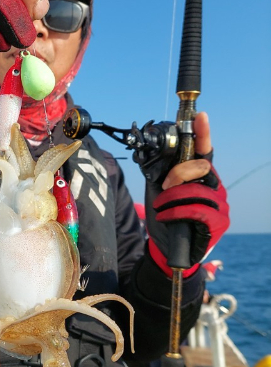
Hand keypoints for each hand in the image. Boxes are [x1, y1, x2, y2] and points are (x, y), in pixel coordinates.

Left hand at [145, 112, 229, 276]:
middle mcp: (215, 186)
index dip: (203, 133)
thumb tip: (148, 152)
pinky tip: (167, 217)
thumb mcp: (158, 191)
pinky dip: (177, 212)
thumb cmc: (166, 218)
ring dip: (173, 199)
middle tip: (163, 187)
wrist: (167, 250)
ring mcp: (220, 204)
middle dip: (178, 174)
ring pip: (197, 190)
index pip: (205, 151)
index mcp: (201, 176)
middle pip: (202, 167)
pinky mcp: (219, 222)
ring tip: (161, 208)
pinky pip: (198, 210)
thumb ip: (159, 172)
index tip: (200, 116)